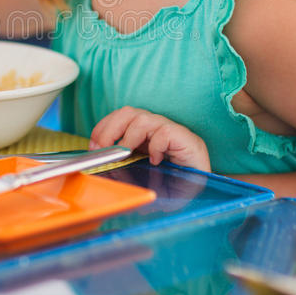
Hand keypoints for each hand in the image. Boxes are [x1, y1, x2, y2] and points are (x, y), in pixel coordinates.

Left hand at [89, 105, 210, 172]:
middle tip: (102, 148)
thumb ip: (124, 164)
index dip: (103, 128)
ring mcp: (169, 130)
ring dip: (128, 137)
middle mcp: (154, 126)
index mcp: (142, 131)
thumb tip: (100, 165)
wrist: (202, 182)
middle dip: (109, 129)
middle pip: (127, 112)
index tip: (93, 146)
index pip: (118, 117)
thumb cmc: (170, 175)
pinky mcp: (183, 137)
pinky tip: (156, 160)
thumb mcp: (141, 169)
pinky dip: (155, 146)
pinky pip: (164, 132)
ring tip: (126, 154)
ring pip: (142, 119)